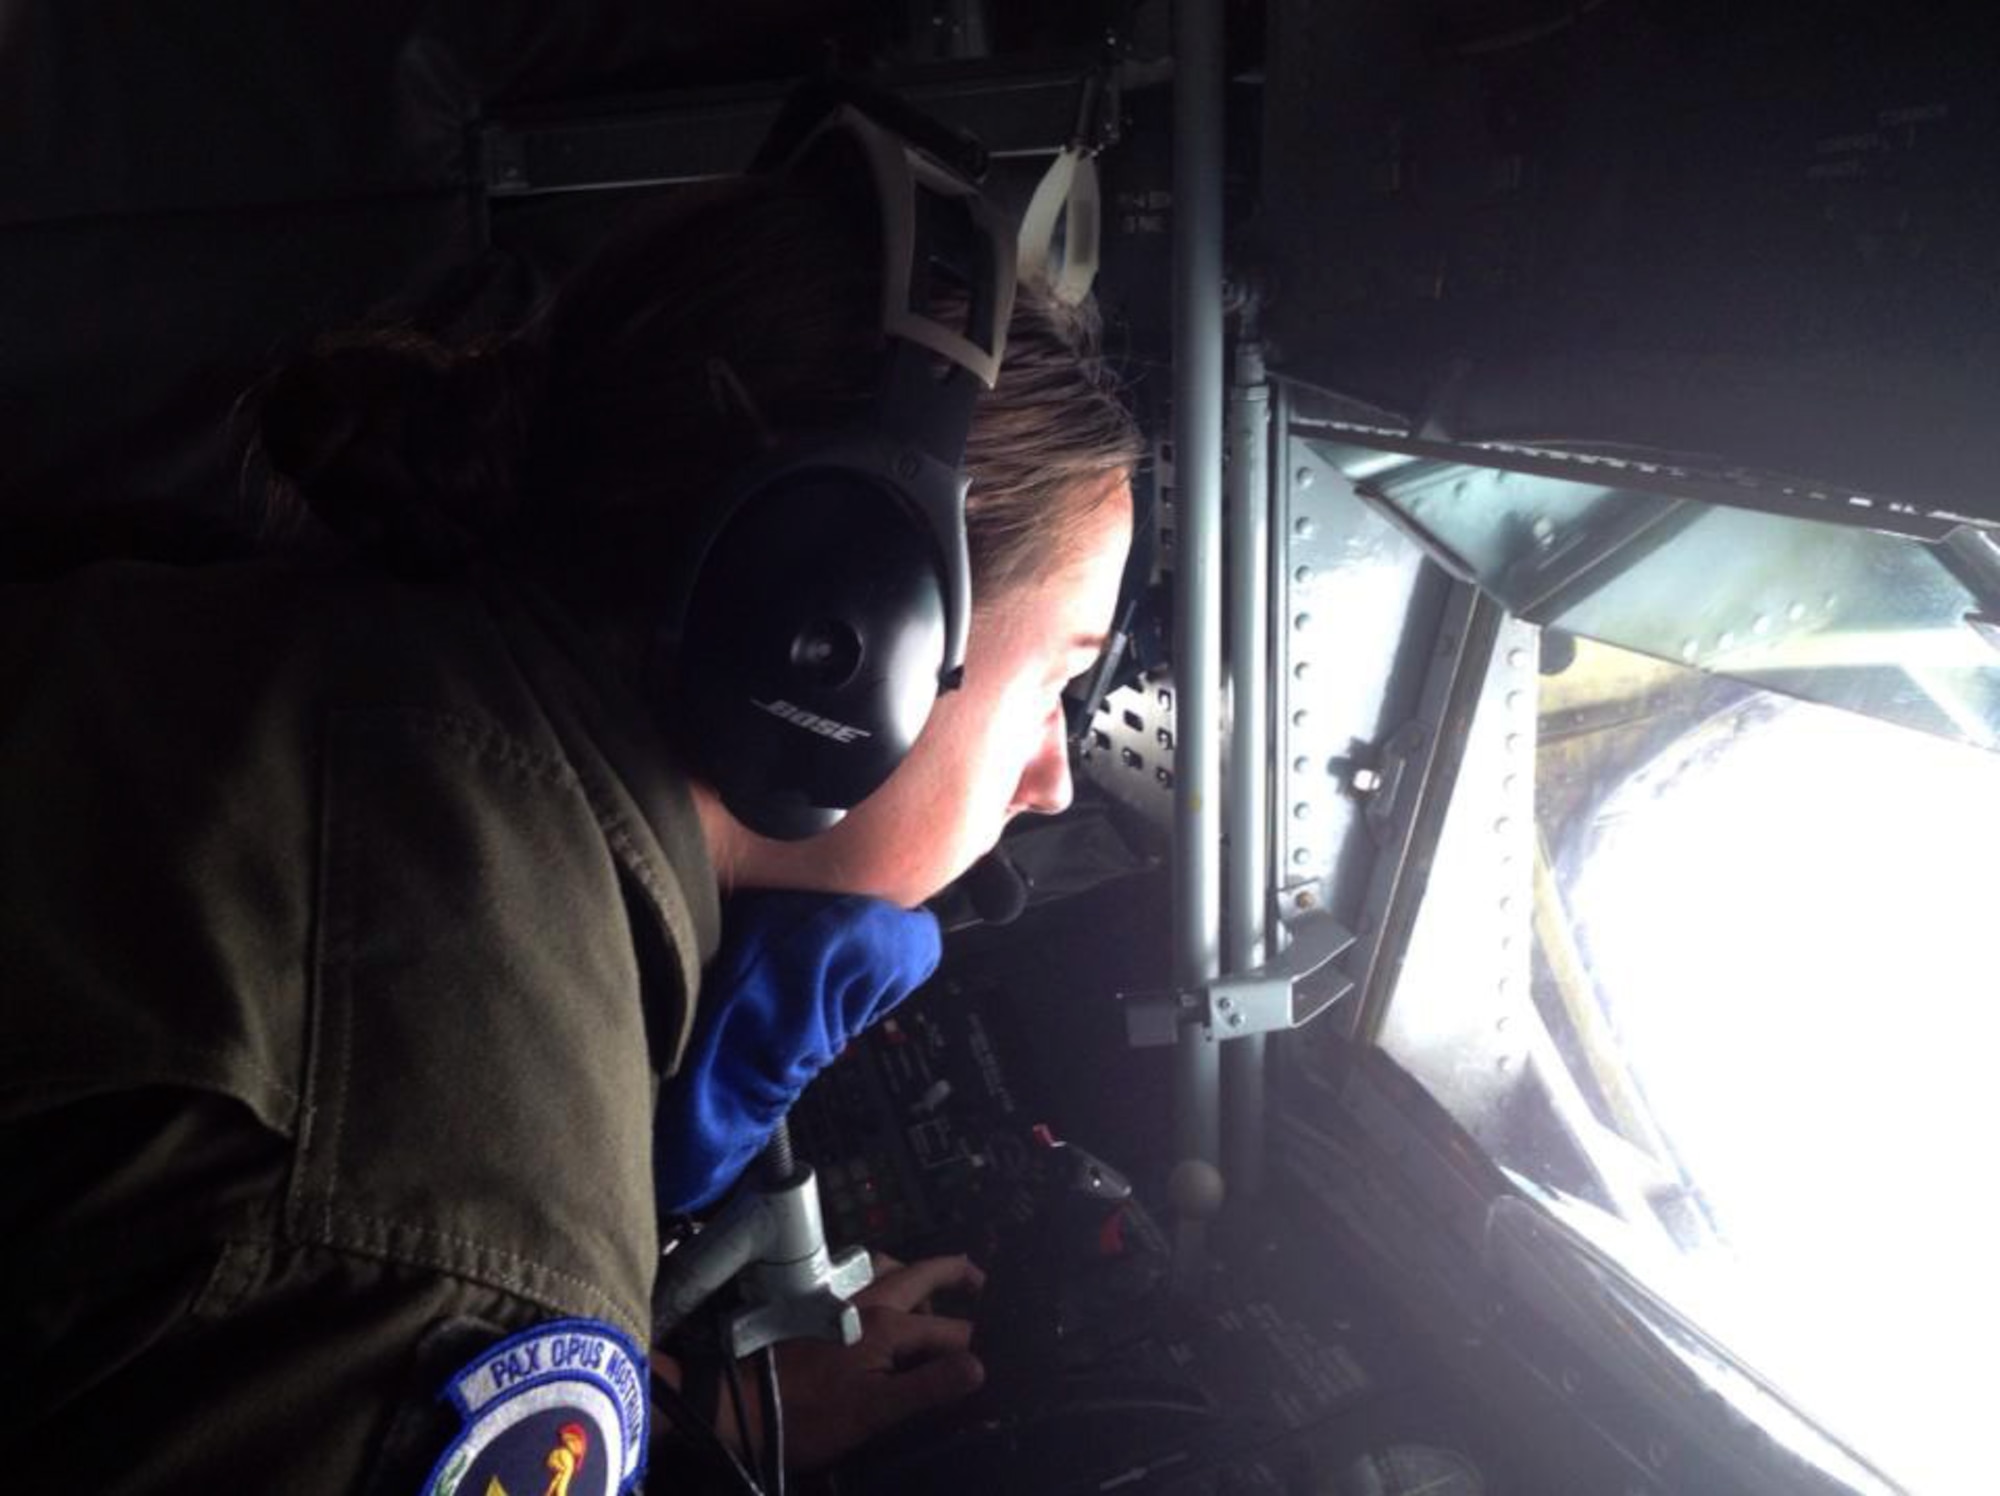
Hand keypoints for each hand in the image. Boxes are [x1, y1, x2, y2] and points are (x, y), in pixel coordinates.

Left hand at [771, 1253, 987, 1470]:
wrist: (744, 1410)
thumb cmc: (807, 1415)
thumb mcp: (875, 1411)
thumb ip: (930, 1387)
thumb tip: (978, 1366)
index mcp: (888, 1324)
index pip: (953, 1330)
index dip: (979, 1346)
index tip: (997, 1360)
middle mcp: (869, 1301)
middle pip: (925, 1272)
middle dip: (959, 1273)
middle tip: (984, 1283)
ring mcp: (843, 1302)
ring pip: (891, 1269)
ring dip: (918, 1277)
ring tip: (934, 1300)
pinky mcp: (821, 1311)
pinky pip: (864, 1281)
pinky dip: (886, 1283)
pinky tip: (885, 1310)